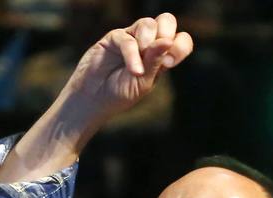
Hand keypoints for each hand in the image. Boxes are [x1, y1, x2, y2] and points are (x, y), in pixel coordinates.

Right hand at [0, 14, 191, 183]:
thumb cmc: (118, 96)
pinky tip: (133, 70)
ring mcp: (131, 39)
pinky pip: (127, 37)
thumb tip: (168, 40)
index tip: (170, 63)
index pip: (180, 40)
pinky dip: (132, 54)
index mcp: (160, 57)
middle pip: (166, 22)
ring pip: (148, 24)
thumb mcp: (142, 83)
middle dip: (168, 32)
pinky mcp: (114, 38)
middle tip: (163, 50)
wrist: (91, 101)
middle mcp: (147, 44)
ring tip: (141, 62)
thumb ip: (155, 62)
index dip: (180, 45)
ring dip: (149, 40)